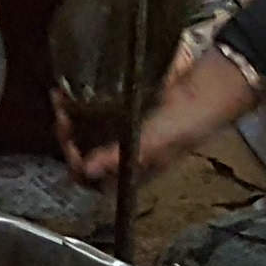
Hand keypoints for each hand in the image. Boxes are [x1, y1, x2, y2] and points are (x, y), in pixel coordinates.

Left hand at [59, 48, 258, 186]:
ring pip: (84, 128)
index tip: (70, 146)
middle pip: (84, 151)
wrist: (205, 87)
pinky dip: (77, 98)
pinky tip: (68, 88)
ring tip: (60, 99)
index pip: (94, 178)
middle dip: (68, 137)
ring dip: (69, 116)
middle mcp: (122, 150)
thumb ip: (121, 157)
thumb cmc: (185, 125)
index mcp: (130, 170)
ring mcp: (120, 125)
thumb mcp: (155, 145)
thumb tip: (86, 169)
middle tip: (62, 118)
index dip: (77, 165)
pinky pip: (91, 105)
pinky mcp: (120, 101)